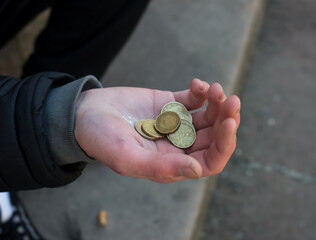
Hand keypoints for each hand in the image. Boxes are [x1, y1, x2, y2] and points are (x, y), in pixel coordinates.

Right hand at [74, 78, 240, 182]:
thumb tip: (198, 170)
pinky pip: (193, 99)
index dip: (224, 145)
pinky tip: (198, 84)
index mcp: (171, 163)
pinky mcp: (169, 104)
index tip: (229, 123)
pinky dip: (201, 91)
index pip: (210, 161)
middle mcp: (178, 145)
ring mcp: (175, 124)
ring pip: (208, 117)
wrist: (84, 113)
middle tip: (232, 100)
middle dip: (227, 119)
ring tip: (215, 89)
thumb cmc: (100, 139)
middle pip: (214, 137)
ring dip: (217, 103)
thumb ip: (161, 167)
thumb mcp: (127, 157)